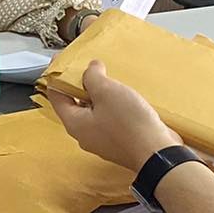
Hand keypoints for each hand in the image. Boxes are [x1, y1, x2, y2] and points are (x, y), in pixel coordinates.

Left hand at [48, 59, 179, 170]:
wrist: (157, 153)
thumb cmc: (128, 123)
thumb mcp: (106, 91)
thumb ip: (93, 76)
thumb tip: (90, 68)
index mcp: (74, 123)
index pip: (56, 96)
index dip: (57, 75)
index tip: (62, 59)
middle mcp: (84, 134)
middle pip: (75, 104)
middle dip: (81, 84)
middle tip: (91, 67)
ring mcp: (101, 141)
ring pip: (94, 112)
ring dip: (99, 95)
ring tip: (109, 79)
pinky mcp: (118, 143)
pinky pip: (109, 120)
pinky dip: (111, 106)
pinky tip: (124, 98)